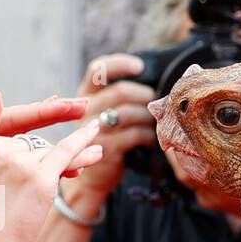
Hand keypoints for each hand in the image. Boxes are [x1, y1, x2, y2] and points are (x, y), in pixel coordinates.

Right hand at [0, 89, 89, 241]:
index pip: (2, 140)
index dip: (12, 161)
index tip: (13, 180)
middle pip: (26, 146)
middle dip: (37, 166)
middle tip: (37, 190)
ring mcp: (17, 160)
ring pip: (47, 151)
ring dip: (71, 155)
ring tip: (89, 156)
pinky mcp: (39, 176)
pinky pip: (65, 152)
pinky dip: (83, 140)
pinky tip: (95, 129)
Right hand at [67, 54, 159, 203]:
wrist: (92, 177)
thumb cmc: (107, 140)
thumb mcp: (105, 115)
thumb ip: (119, 98)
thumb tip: (155, 84)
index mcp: (85, 96)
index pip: (98, 70)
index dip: (120, 64)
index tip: (140, 67)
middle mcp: (85, 110)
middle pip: (121, 92)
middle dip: (144, 96)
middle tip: (155, 105)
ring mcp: (93, 130)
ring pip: (129, 113)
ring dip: (148, 118)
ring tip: (153, 124)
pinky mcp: (105, 148)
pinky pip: (134, 134)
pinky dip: (147, 136)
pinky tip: (149, 140)